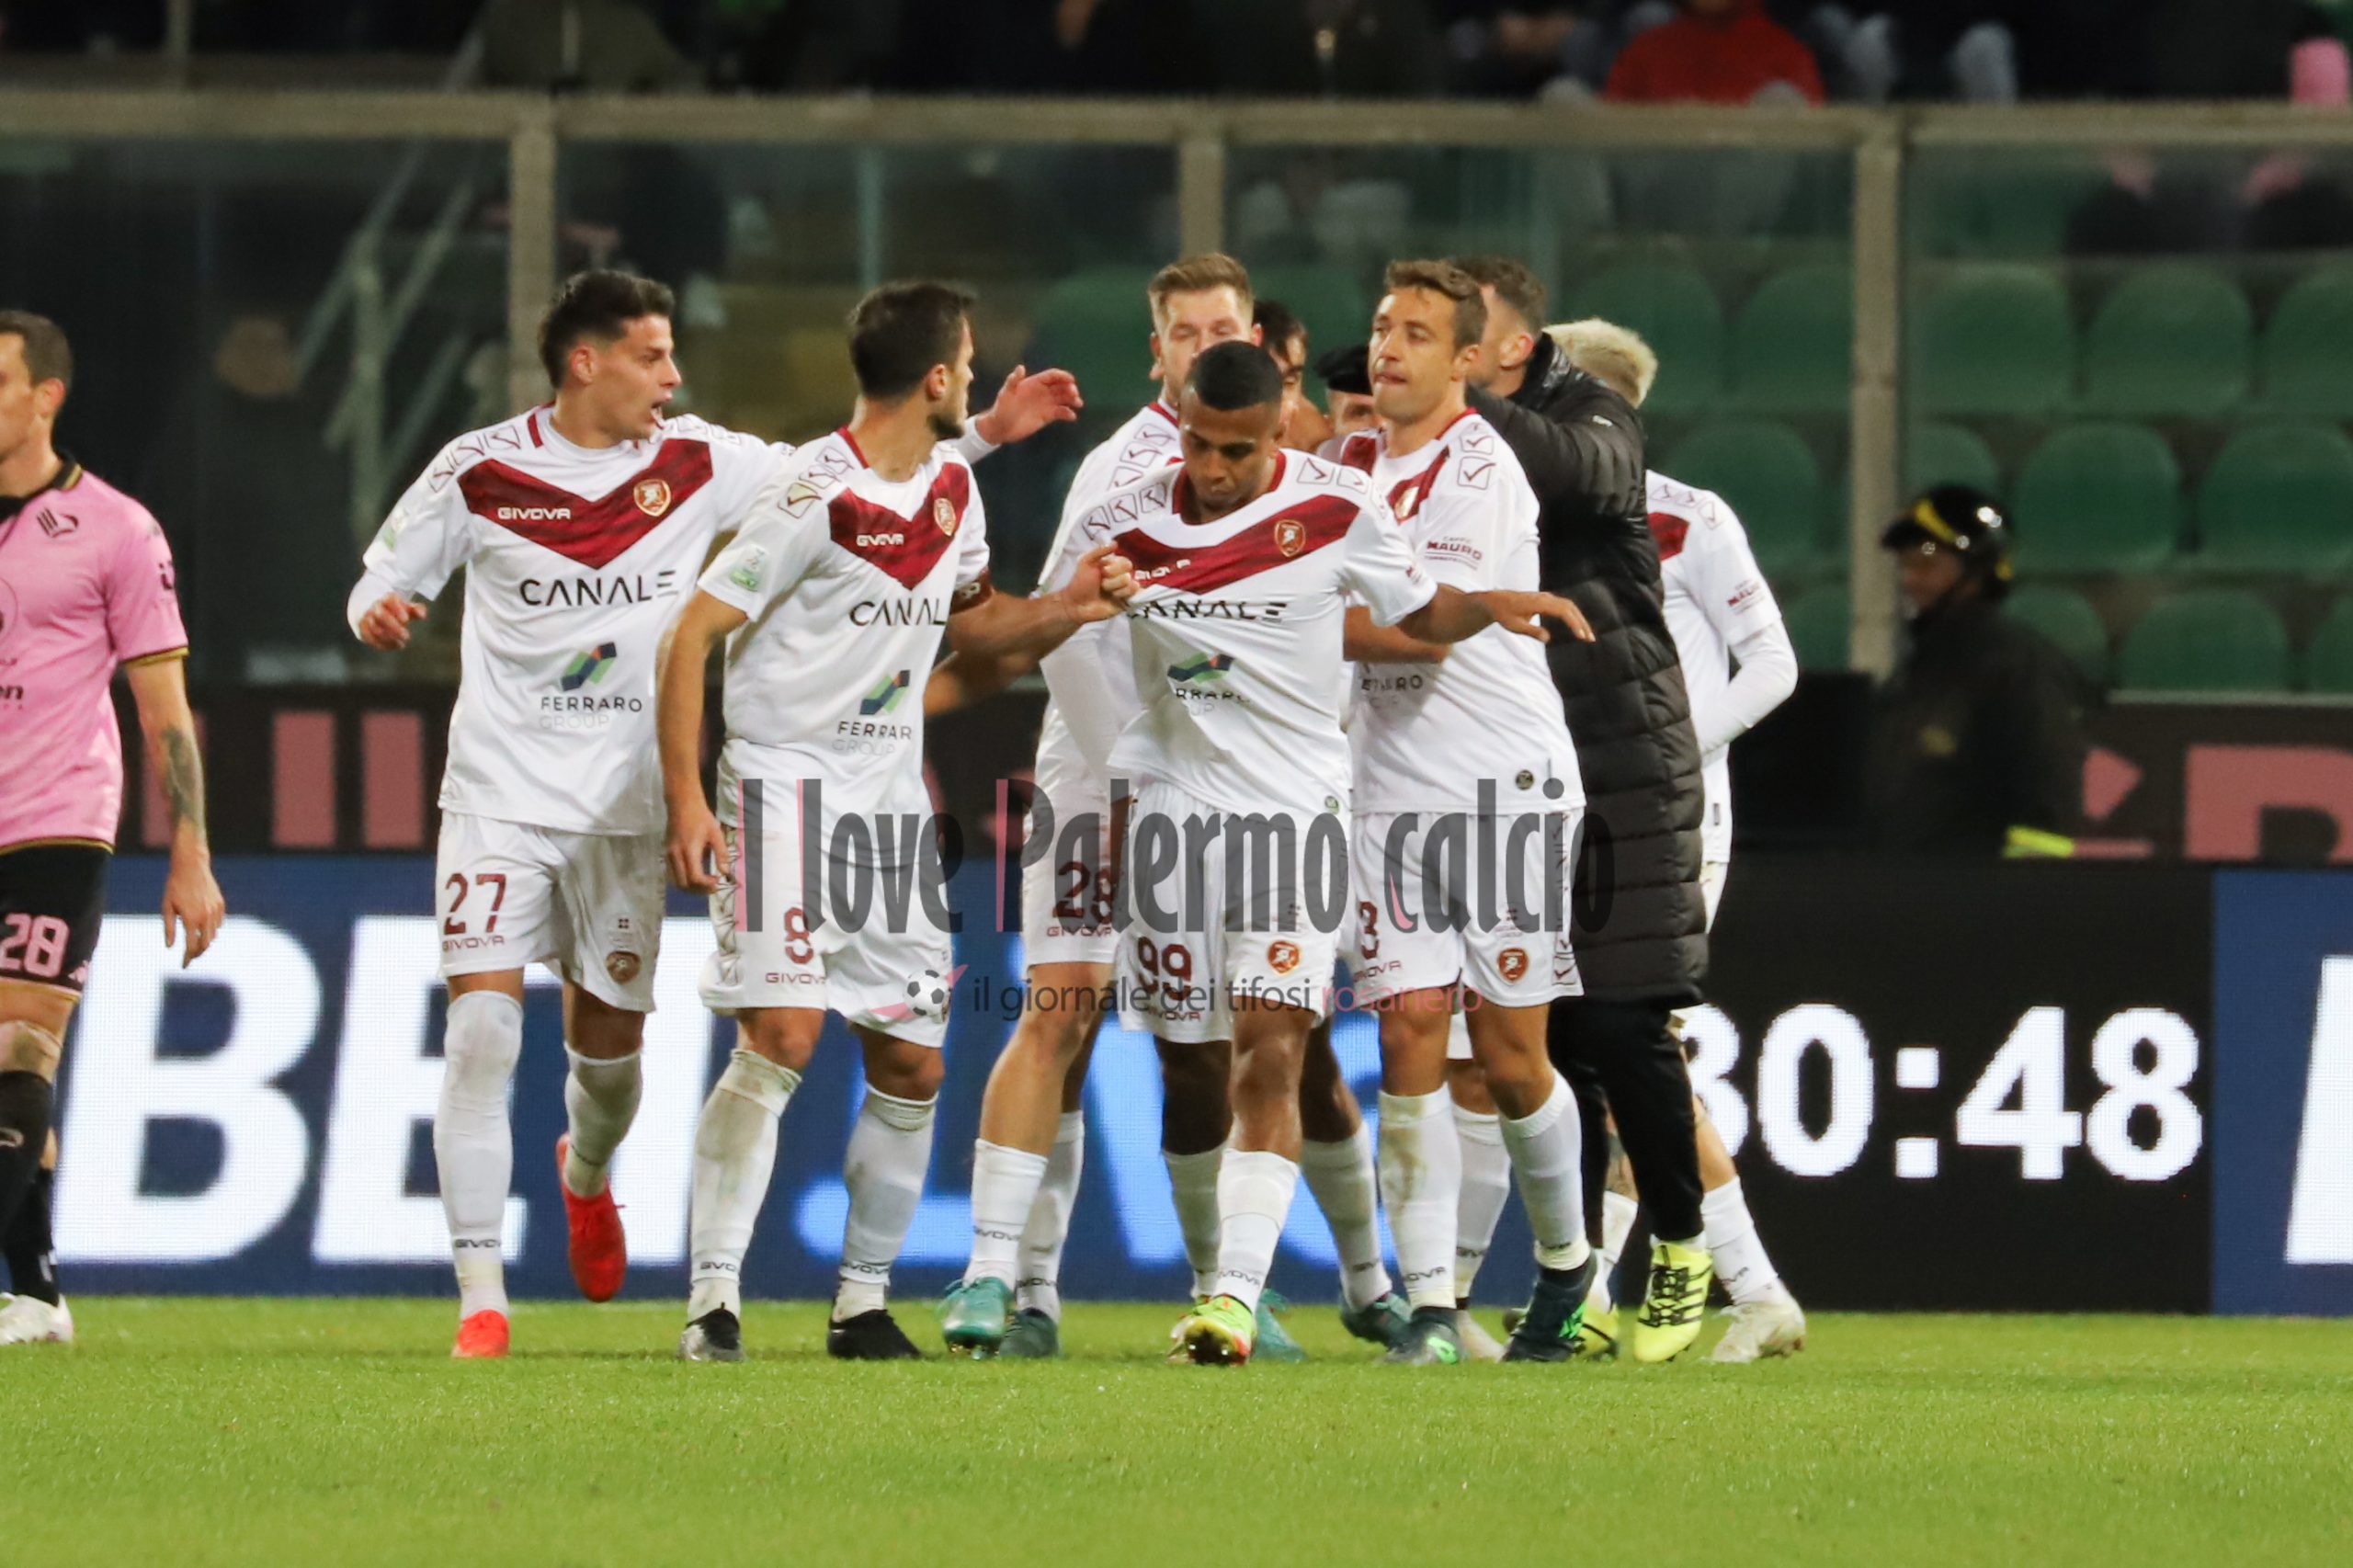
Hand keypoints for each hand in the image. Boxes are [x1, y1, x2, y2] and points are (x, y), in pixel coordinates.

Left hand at [161, 853, 224, 968]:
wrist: (191, 866)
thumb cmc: (175, 886)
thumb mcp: (167, 907)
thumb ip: (169, 928)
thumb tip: (170, 947)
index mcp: (191, 919)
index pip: (191, 947)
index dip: (187, 958)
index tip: (184, 966)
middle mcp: (206, 917)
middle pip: (205, 944)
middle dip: (197, 953)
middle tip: (190, 957)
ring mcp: (215, 911)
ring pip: (213, 935)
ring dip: (205, 942)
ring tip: (196, 943)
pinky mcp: (221, 905)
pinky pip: (218, 923)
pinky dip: (211, 929)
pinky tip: (204, 928)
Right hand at [357, 592, 425, 650]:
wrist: (371, 610)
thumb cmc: (395, 610)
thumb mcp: (406, 607)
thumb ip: (416, 610)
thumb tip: (422, 616)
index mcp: (387, 599)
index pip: (390, 600)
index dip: (397, 609)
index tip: (406, 620)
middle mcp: (374, 607)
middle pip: (381, 615)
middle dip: (394, 627)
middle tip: (407, 637)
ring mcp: (367, 618)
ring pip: (375, 629)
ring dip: (389, 638)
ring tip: (401, 644)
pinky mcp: (362, 629)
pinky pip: (369, 638)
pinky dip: (382, 644)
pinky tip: (393, 646)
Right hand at [666, 800, 728, 893]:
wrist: (682, 805)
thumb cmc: (701, 818)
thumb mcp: (716, 833)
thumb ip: (721, 853)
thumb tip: (725, 872)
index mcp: (689, 850)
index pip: (695, 877)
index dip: (706, 885)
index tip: (717, 881)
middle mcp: (676, 855)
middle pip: (683, 884)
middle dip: (698, 890)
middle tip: (711, 886)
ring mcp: (668, 855)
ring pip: (675, 882)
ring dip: (689, 888)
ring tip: (703, 883)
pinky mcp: (665, 854)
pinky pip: (671, 874)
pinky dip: (682, 880)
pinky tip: (693, 876)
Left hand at [972, 366, 1081, 446]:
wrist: (1000, 427)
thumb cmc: (1001, 408)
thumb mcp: (1006, 394)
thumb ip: (1013, 381)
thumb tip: (1020, 367)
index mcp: (1034, 383)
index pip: (1051, 376)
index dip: (1062, 376)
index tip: (1071, 380)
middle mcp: (1042, 392)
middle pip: (1060, 386)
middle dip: (1069, 388)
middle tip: (1074, 394)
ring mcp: (1045, 404)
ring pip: (1063, 398)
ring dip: (1072, 399)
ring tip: (1078, 403)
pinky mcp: (1047, 416)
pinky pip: (1060, 412)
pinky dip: (1067, 413)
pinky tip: (1072, 416)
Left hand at [1058, 544, 1134, 621]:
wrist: (1076, 604)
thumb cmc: (1080, 583)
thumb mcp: (1086, 561)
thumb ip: (1099, 550)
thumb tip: (1115, 544)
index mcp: (1114, 566)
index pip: (1126, 562)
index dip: (1115, 567)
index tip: (1102, 572)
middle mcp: (1121, 577)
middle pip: (1129, 573)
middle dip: (1113, 579)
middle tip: (1102, 585)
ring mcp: (1124, 590)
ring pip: (1132, 584)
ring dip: (1116, 589)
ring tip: (1106, 593)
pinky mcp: (1126, 603)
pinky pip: (1135, 596)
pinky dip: (1124, 595)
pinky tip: (1114, 598)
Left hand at [1481, 589, 1594, 643]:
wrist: (1496, 601)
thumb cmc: (1504, 614)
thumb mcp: (1514, 626)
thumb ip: (1531, 631)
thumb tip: (1547, 638)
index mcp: (1539, 603)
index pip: (1563, 612)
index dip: (1574, 624)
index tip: (1581, 636)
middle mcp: (1546, 597)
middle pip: (1570, 608)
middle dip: (1582, 623)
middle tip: (1590, 639)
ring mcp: (1547, 597)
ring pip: (1569, 606)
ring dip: (1580, 620)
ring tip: (1587, 636)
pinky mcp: (1547, 600)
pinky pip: (1565, 606)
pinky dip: (1573, 616)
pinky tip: (1578, 627)